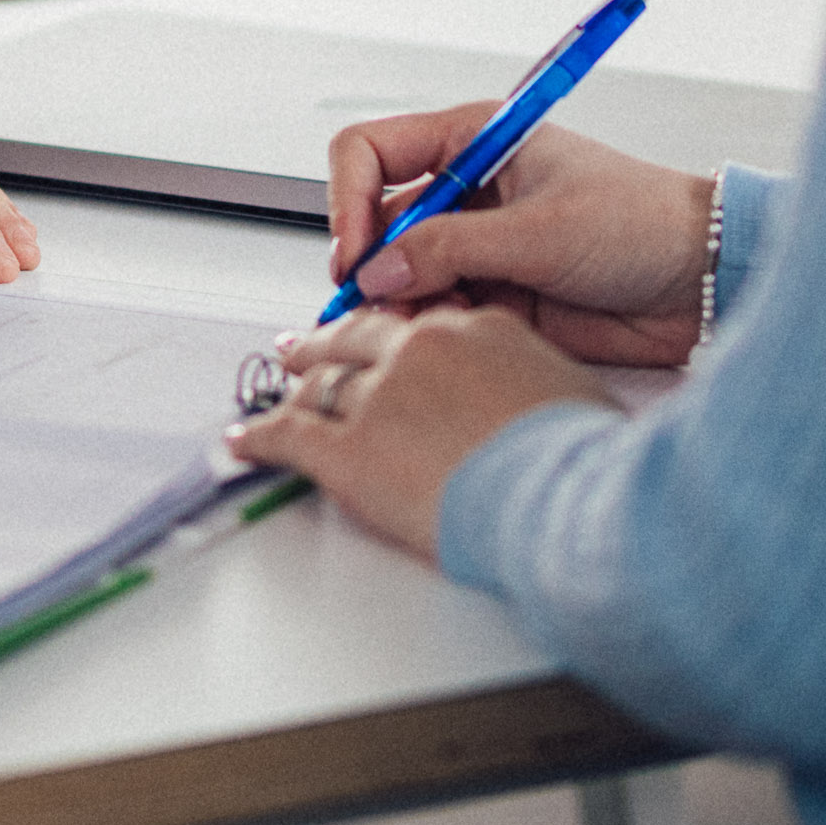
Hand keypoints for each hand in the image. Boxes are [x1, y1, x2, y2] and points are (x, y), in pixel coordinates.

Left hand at [223, 303, 613, 547]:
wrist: (563, 502)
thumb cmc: (581, 459)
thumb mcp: (571, 392)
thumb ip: (527, 378)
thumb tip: (521, 394)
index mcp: (476, 328)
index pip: (418, 323)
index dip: (393, 335)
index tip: (384, 340)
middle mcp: (419, 350)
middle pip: (356, 339)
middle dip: (326, 343)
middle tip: (304, 346)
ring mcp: (378, 396)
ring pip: (320, 384)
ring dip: (294, 388)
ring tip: (279, 391)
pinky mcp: (348, 449)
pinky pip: (289, 435)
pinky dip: (260, 437)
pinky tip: (245, 440)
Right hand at [327, 114, 712, 365]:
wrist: (704, 283)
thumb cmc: (644, 225)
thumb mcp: (542, 230)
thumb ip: (451, 249)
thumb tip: (377, 271)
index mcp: (473, 140)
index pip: (370, 153)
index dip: (348, 199)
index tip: (354, 251)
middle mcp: (467, 189)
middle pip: (377, 221)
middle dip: (372, 265)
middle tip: (375, 305)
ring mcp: (479, 245)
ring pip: (402, 275)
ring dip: (403, 304)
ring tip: (426, 328)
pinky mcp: (495, 295)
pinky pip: (436, 312)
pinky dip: (433, 330)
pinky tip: (456, 340)